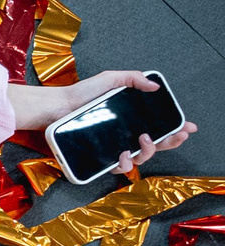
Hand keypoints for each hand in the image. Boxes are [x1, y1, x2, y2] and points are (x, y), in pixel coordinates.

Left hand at [8, 70, 197, 174]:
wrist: (57, 107)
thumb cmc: (80, 94)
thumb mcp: (109, 79)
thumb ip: (132, 78)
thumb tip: (154, 86)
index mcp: (131, 119)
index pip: (159, 126)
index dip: (176, 129)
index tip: (188, 127)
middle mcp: (125, 135)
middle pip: (156, 145)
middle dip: (171, 142)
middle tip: (176, 135)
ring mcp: (113, 147)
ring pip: (140, 158)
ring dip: (148, 152)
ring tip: (144, 140)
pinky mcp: (100, 157)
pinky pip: (117, 167)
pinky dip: (125, 164)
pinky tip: (124, 155)